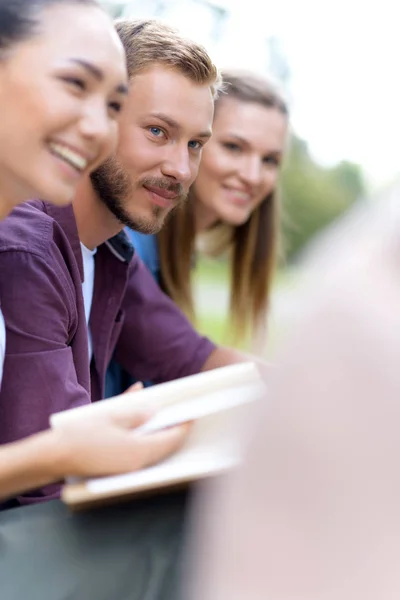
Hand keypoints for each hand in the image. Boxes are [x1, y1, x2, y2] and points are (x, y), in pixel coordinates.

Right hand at [50, 401, 189, 479]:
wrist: (56, 456)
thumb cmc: (82, 434)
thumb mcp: (110, 416)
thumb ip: (134, 411)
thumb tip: (152, 406)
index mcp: (138, 450)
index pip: (170, 439)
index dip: (183, 427)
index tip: (192, 416)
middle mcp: (137, 464)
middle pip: (165, 449)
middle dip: (176, 434)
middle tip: (183, 419)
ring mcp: (128, 470)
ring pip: (155, 454)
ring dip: (164, 440)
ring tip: (168, 424)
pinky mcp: (119, 471)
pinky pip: (143, 457)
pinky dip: (150, 445)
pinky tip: (148, 433)